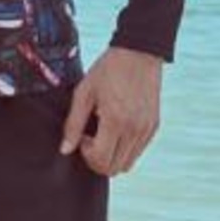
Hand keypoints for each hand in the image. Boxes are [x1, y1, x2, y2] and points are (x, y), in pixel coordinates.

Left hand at [60, 47, 162, 176]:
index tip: (83, 138)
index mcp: (115, 120)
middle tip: (91, 139)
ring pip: (127, 164)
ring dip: (112, 156)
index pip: (101, 161)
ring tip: (104, 133)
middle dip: (97, 160)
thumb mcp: (84, 92)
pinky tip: (116, 129)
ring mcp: (146, 129)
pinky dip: (124, 149)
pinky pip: (138, 151)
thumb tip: (65, 149)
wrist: (139, 52)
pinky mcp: (154, 126)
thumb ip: (74, 124)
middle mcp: (134, 129)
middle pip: (114, 168)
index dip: (86, 155)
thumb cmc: (108, 69)